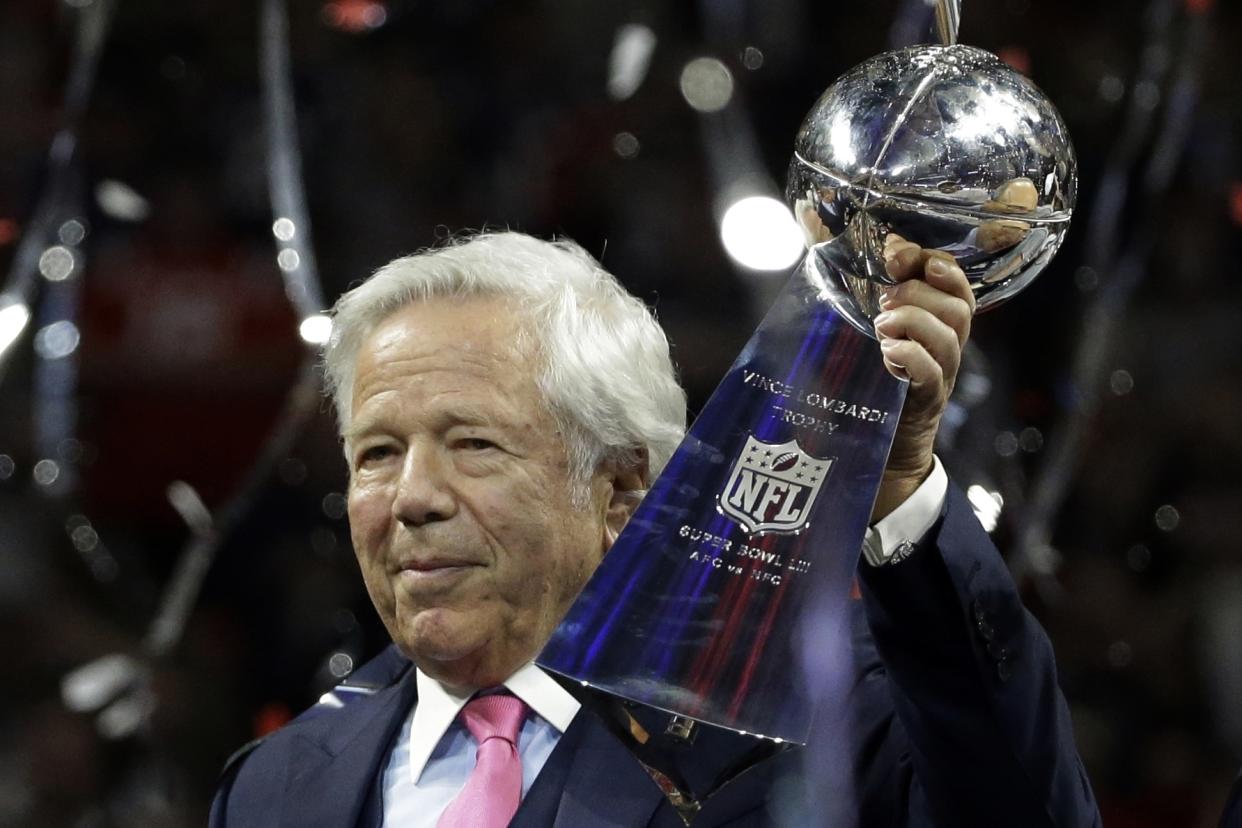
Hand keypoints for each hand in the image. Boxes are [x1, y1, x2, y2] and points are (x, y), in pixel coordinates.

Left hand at [870, 233, 975, 520]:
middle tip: (885, 300)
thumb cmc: (869, 389)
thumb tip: (826, 256)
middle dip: (919, 291)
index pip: (954, 283)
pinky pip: (933, 374)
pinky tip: (888, 353)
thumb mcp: (867, 338)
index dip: (931, 261)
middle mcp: (946, 348)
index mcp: (935, 325)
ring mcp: (940, 376)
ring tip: (881, 325)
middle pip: (958, 306)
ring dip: (914, 320)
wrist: (880, 455)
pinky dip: (911, 356)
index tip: (895, 254)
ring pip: (950, 335)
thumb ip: (863, 303)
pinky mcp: (926, 404)